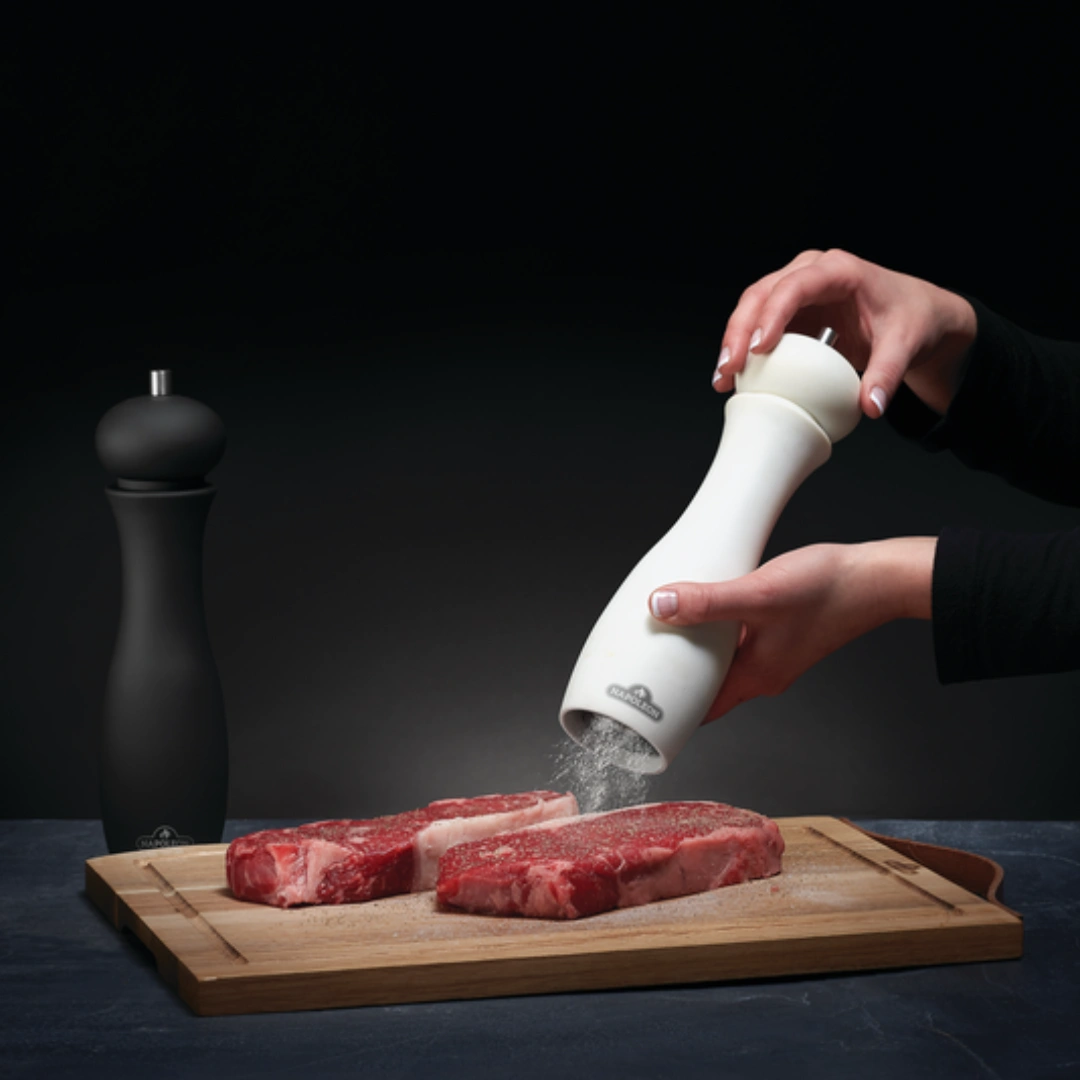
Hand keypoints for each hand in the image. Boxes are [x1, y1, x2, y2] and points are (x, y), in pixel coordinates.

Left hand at [648, 538, 934, 720]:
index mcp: (757, 677)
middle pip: (709, 685)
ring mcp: (774, 653)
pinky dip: (717, 629)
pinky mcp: (782, 632)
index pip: (704, 710)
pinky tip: (708, 604)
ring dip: (696, 649)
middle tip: (644, 659)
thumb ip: (709, 601)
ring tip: (667, 629)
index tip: (640, 704)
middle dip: (676, 676)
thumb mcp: (759, 595)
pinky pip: (738, 639)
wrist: (876, 577)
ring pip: (723, 661)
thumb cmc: (829, 592)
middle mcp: (765, 672)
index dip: (671, 712)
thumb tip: (662, 605)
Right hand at [712, 249, 976, 417]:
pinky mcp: (790, 314)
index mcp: (838, 270)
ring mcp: (796, 292)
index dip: (772, 315)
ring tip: (723, 378)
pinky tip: (733, 378)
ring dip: (733, 342)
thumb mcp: (906, 344)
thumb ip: (888, 375)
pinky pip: (757, 327)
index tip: (759, 348)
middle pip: (761, 294)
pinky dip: (743, 352)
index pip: (795, 286)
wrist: (915, 315)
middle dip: (739, 331)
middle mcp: (810, 274)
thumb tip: (870, 406)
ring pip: (751, 308)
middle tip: (729, 368)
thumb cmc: (911, 318)